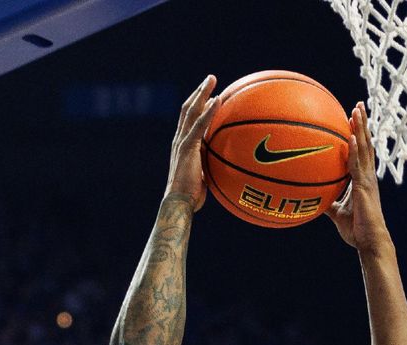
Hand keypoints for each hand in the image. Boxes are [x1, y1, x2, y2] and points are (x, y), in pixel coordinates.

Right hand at [164, 75, 221, 211]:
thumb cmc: (192, 196)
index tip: (208, 95)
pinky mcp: (187, 147)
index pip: (189, 120)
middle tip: (211, 79)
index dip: (198, 105)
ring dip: (202, 93)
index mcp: (183, 145)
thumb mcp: (204, 176)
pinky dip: (208, 111)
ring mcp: (182, 142)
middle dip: (199, 92)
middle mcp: (180, 139)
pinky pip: (199, 125)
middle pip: (188, 109)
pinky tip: (217, 100)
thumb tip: (226, 165)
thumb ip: (211, 165)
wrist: (180, 202)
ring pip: (191, 111)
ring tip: (212, 80)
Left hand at [326, 102, 390, 253]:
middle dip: (362, 124)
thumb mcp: (337, 214)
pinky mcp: (364, 187)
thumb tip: (313, 201)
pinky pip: (358, 165)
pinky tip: (350, 137)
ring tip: (356, 110)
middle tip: (358, 105)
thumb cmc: (356, 230)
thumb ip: (328, 203)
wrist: (369, 241)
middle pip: (365, 144)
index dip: (358, 135)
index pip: (361, 152)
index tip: (352, 120)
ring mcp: (367, 180)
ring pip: (364, 149)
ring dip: (360, 129)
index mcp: (362, 179)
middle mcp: (367, 176)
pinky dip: (354, 150)